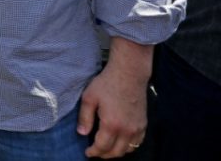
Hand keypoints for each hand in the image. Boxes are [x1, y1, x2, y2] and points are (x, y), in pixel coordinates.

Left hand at [77, 41, 150, 157]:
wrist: (129, 74)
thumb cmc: (107, 83)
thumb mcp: (89, 98)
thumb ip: (85, 117)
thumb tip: (81, 133)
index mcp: (111, 124)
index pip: (102, 147)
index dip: (93, 152)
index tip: (87, 153)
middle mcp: (127, 130)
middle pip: (116, 152)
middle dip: (104, 155)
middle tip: (95, 152)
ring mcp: (137, 128)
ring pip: (128, 149)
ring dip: (117, 152)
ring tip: (106, 149)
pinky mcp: (143, 124)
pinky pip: (137, 142)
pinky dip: (129, 146)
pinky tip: (121, 142)